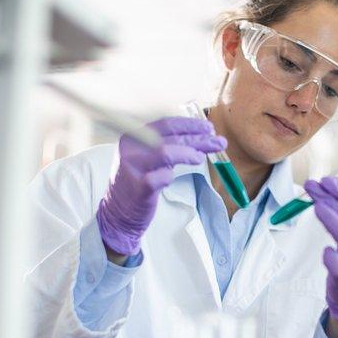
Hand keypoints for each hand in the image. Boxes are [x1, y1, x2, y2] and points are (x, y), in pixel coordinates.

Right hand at [97, 117, 225, 255]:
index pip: (166, 124)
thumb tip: (200, 136)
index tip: (208, 128)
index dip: (190, 125)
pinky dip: (171, 176)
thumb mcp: (147, 158)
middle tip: (218, 142)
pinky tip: (173, 177)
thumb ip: (166, 145)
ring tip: (202, 157)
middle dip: (198, 138)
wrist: (118, 213)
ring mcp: (133, 167)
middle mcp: (131, 148)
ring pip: (165, 152)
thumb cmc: (137, 183)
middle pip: (170, 137)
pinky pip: (162, 177)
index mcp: (133, 136)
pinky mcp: (139, 186)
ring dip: (189, 152)